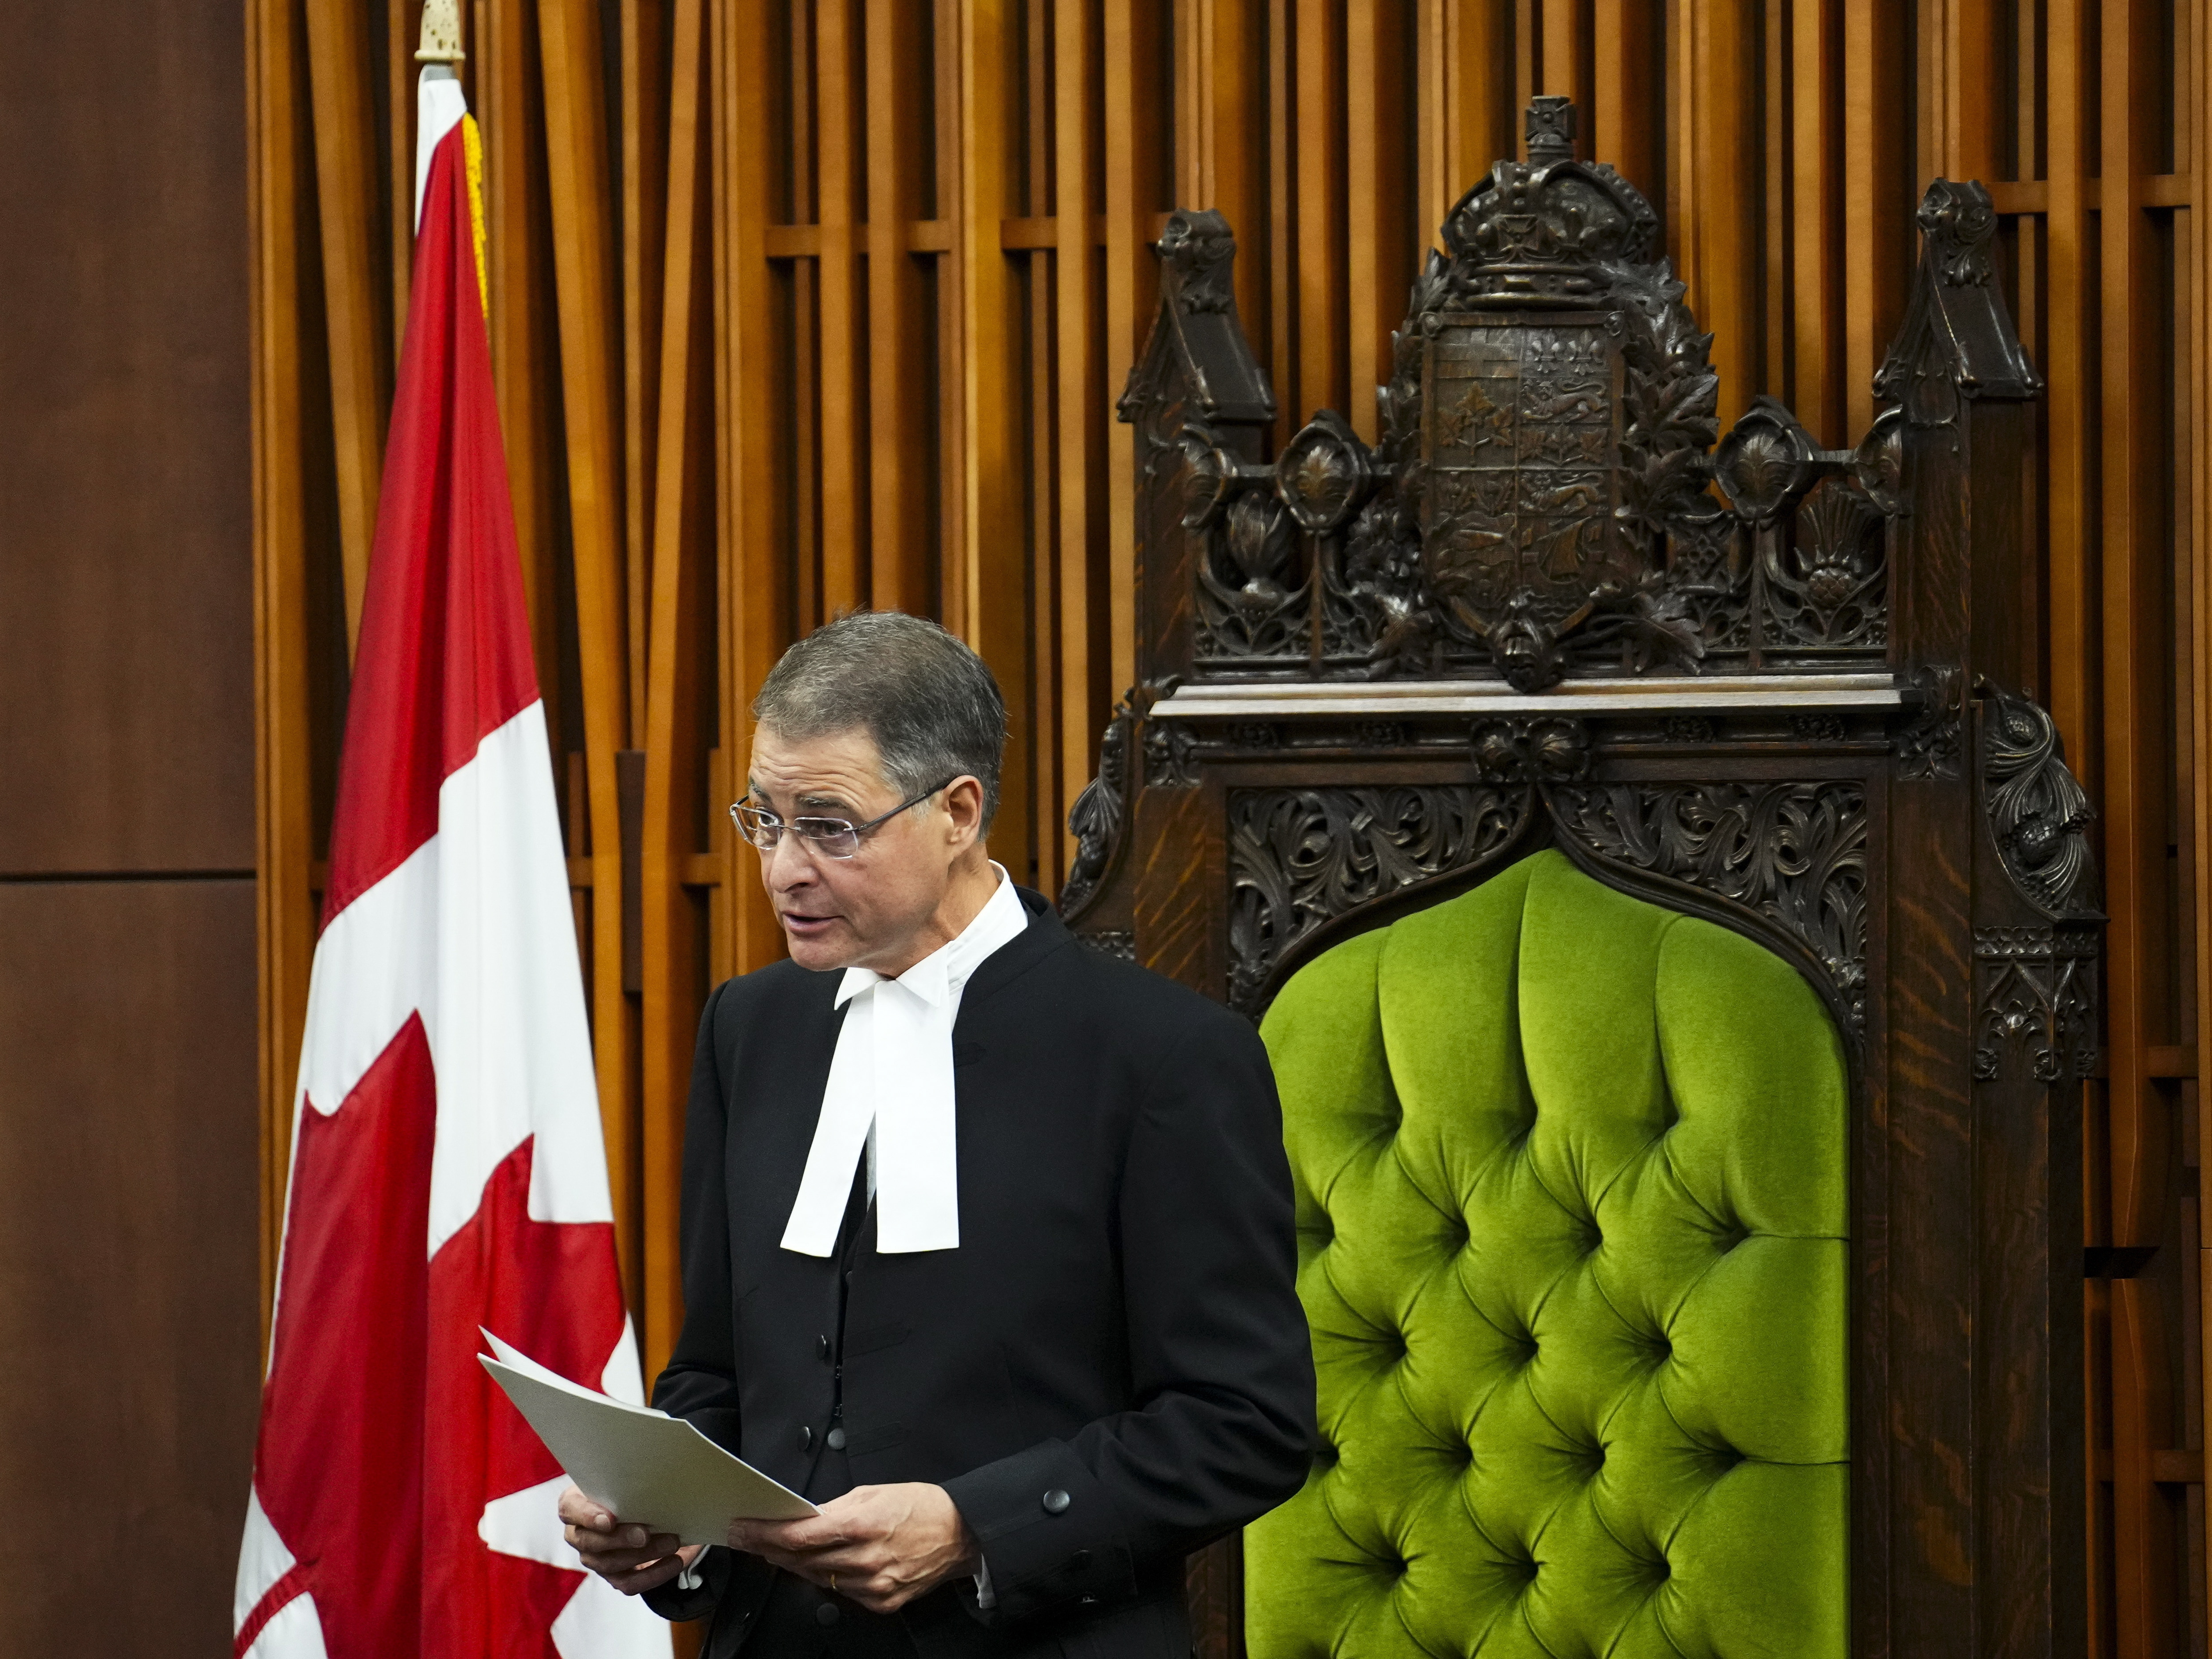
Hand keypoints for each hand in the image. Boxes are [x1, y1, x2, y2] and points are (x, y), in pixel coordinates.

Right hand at [558, 1484, 701, 1595]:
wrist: (644, 1509)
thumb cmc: (629, 1488)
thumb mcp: (626, 1479)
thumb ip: (628, 1482)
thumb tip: (653, 1483)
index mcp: (574, 1504)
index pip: (570, 1510)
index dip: (587, 1516)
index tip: (610, 1519)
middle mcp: (579, 1534)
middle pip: (591, 1542)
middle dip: (621, 1539)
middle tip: (646, 1534)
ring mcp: (594, 1558)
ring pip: (610, 1564)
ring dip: (644, 1555)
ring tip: (671, 1543)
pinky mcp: (613, 1576)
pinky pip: (628, 1583)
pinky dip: (653, 1575)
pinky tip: (674, 1562)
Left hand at [726, 1483, 978, 1614]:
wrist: (961, 1533)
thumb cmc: (921, 1507)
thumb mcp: (874, 1492)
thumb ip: (835, 1508)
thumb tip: (804, 1518)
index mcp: (862, 1525)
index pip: (798, 1536)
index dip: (763, 1534)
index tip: (743, 1529)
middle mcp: (865, 1559)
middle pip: (801, 1560)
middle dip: (770, 1548)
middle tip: (749, 1537)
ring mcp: (873, 1585)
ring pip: (817, 1578)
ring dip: (794, 1564)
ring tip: (778, 1550)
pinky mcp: (882, 1601)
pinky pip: (842, 1592)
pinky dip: (827, 1577)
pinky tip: (820, 1565)